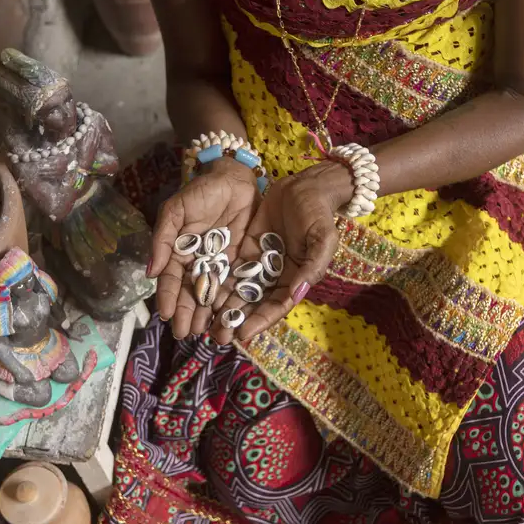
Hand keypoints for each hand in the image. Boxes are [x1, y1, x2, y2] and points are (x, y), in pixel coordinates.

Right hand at [147, 158, 258, 338]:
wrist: (234, 180)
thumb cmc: (200, 192)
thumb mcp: (175, 211)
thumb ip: (163, 239)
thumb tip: (151, 272)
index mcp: (178, 252)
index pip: (172, 280)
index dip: (169, 298)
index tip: (167, 316)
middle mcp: (197, 263)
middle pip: (191, 293)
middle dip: (188, 314)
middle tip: (186, 334)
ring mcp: (219, 265)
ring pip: (212, 294)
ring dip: (208, 315)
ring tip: (207, 332)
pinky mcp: (240, 264)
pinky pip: (234, 286)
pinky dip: (231, 303)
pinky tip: (228, 318)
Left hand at [209, 165, 341, 343]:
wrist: (305, 187)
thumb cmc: (318, 214)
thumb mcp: (323, 239)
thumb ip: (312, 267)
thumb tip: (296, 294)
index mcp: (295, 280)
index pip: (276, 307)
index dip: (260, 321)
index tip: (242, 334)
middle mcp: (275, 277)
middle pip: (253, 304)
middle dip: (236, 320)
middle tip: (217, 336)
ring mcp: (259, 264)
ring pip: (238, 290)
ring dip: (222, 307)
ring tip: (204, 323)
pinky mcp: (245, 250)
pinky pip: (229, 269)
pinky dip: (217, 282)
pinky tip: (200, 293)